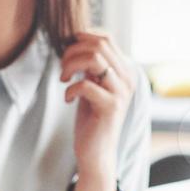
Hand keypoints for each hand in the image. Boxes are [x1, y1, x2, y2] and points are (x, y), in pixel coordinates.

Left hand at [60, 30, 133, 190]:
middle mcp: (127, 78)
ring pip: (94, 59)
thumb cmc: (91, 119)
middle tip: (62, 69)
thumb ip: (91, 67)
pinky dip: (70, 89)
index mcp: (123, 70)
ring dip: (71, 65)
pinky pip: (86, 84)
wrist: (96, 152)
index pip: (106, 38)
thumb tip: (76, 42)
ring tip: (63, 79)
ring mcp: (121, 92)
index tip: (67, 52)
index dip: (82, 38)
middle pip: (99, 44)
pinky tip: (68, 99)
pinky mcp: (111, 107)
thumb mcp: (92, 86)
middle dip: (72, 51)